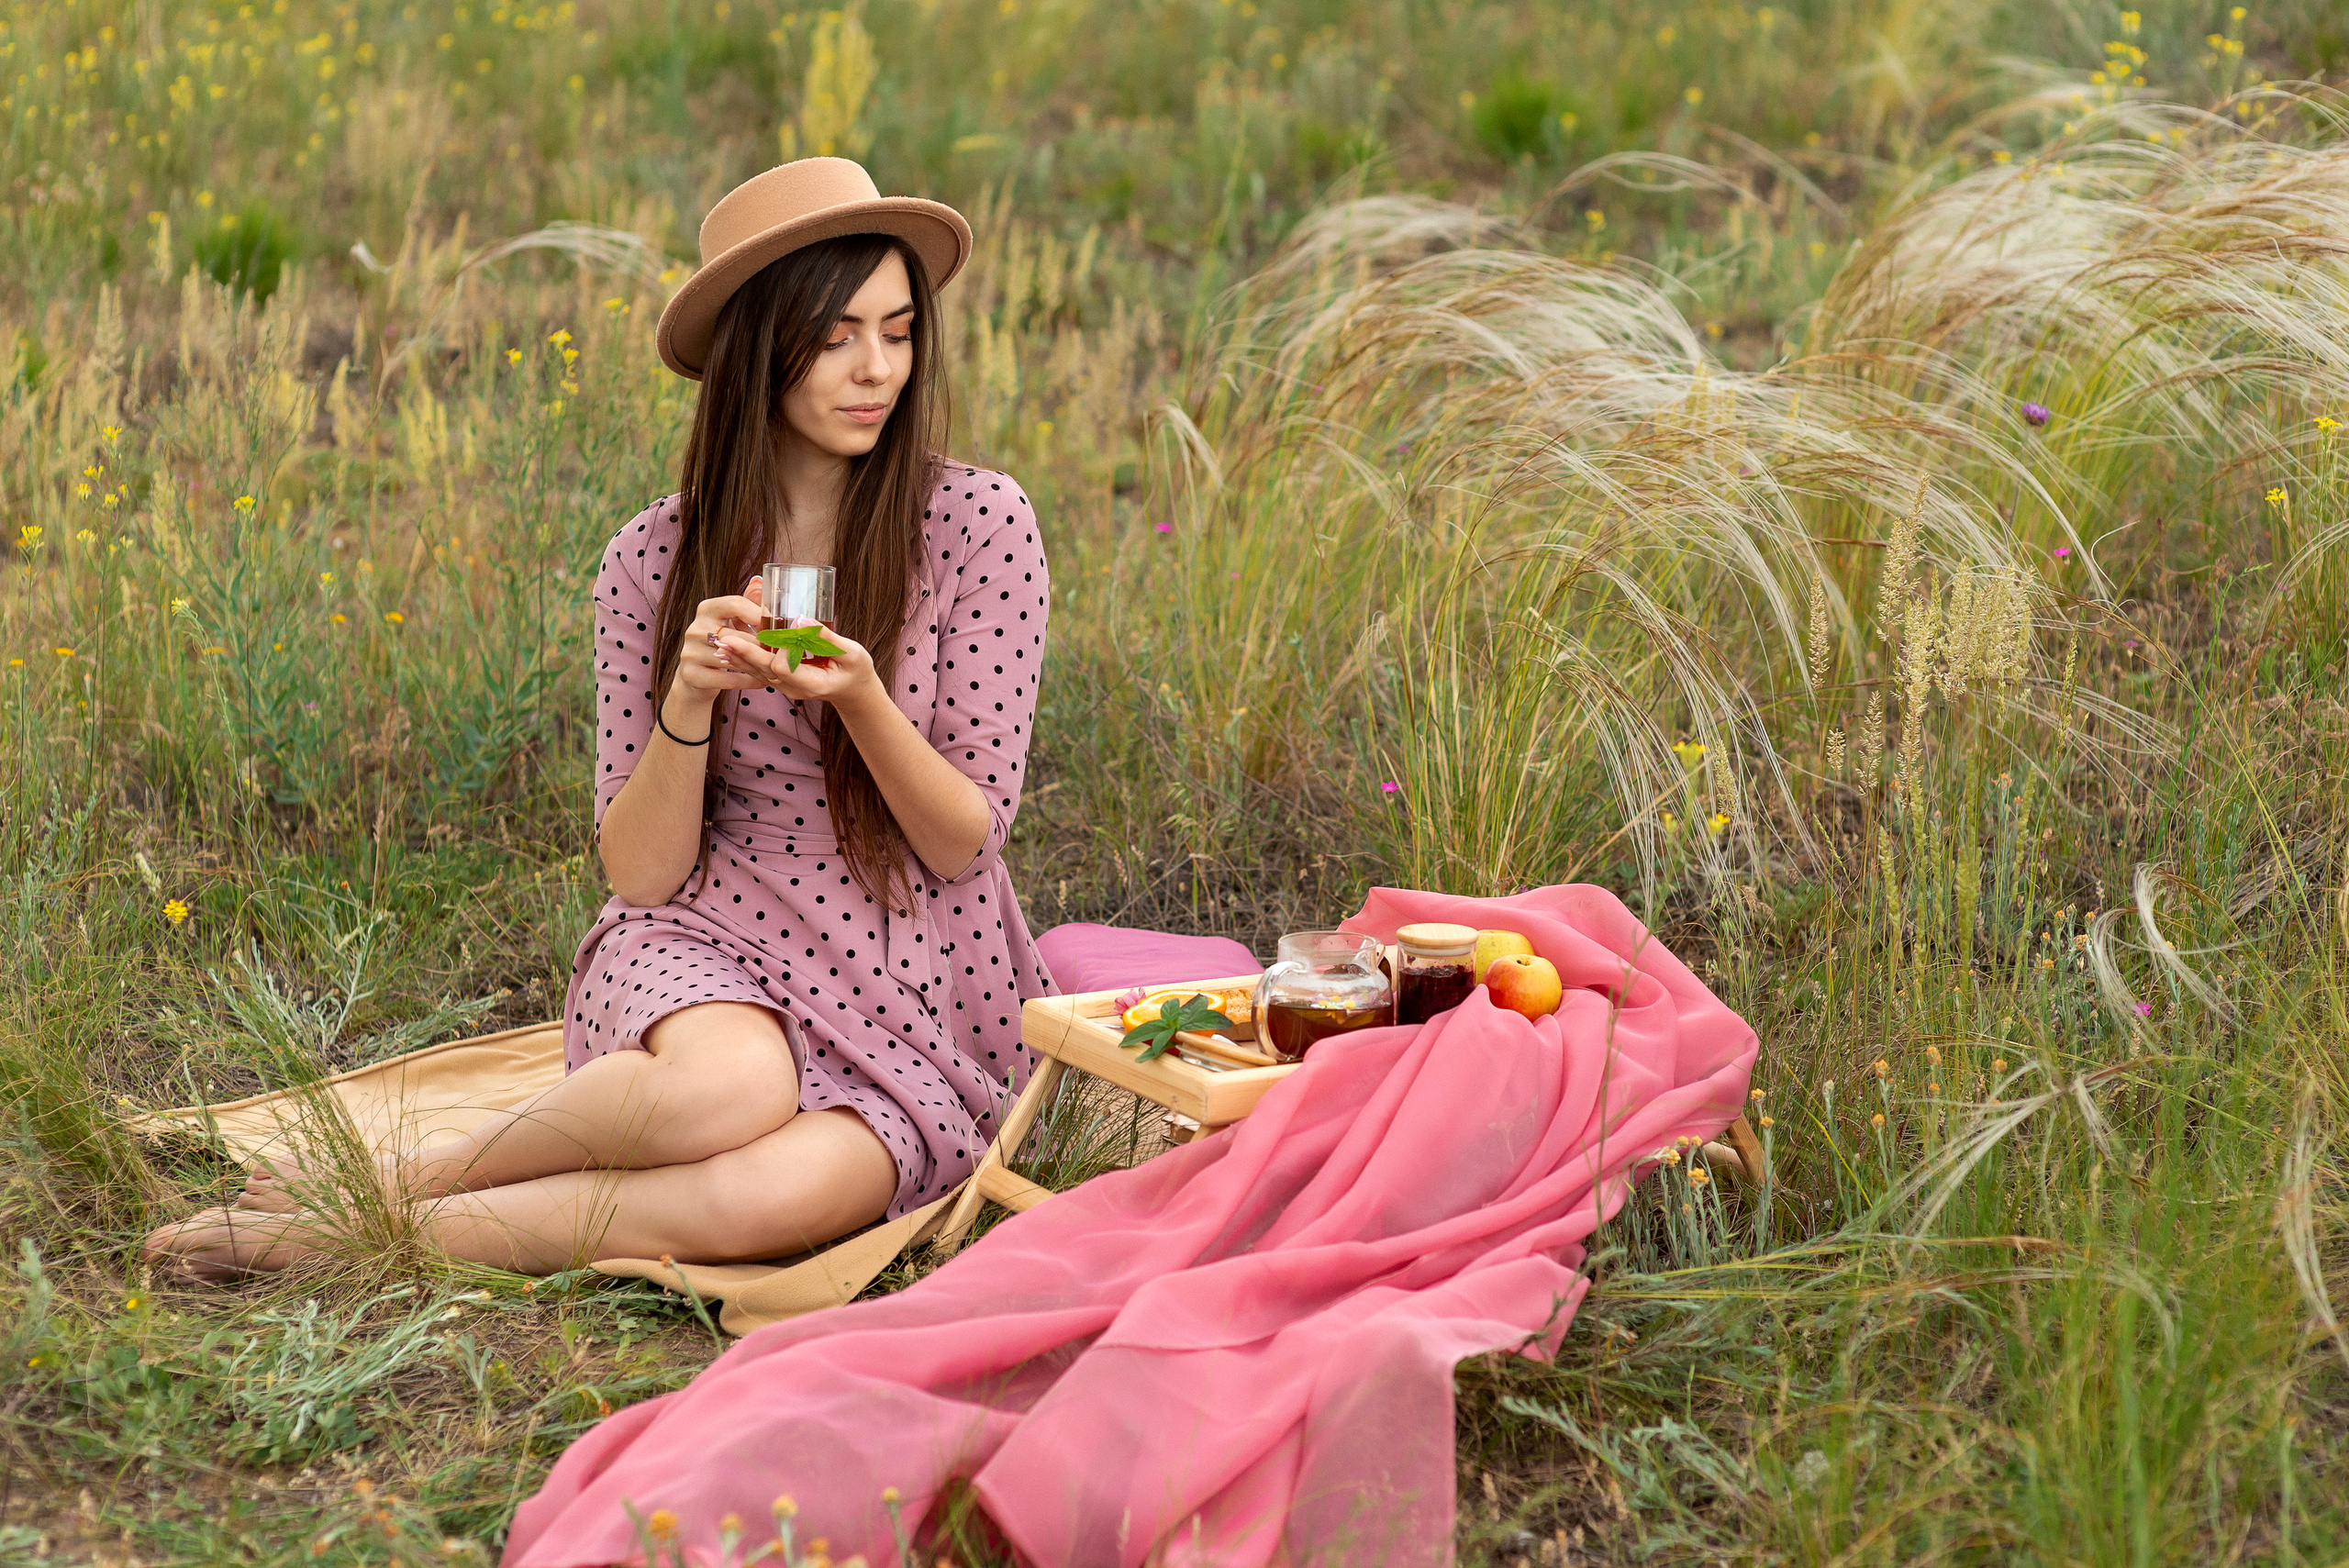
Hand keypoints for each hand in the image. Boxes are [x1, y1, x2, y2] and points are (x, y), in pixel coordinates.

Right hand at [668, 576, 788, 710]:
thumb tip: (761, 581)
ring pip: (732, 659)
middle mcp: (694, 628)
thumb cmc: (722, 644)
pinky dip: (749, 681)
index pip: (735, 604)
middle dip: (760, 645)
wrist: (696, 677)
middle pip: (735, 634)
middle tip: (781, 652)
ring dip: (757, 665)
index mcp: (706, 609)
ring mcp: (690, 653)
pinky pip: (728, 679)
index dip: (759, 614)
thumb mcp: (731, 621)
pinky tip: (763, 681)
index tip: (778, 625)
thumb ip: (747, 604)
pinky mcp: (692, 675)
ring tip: (776, 668)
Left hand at [709, 575, 882, 708]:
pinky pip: (759, 672)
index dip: (777, 649)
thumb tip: (800, 619)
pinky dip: (744, 660)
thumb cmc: (856, 670)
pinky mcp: (782, 681)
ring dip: (738, 657)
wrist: (853, 690)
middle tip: (725, 638)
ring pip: (757, 673)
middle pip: (763, 671)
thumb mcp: (851, 653)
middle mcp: (794, 688)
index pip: (783, 667)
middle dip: (744, 653)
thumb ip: (827, 638)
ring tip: (720, 641)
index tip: (775, 630)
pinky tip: (729, 649)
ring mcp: (786, 687)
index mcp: (812, 683)